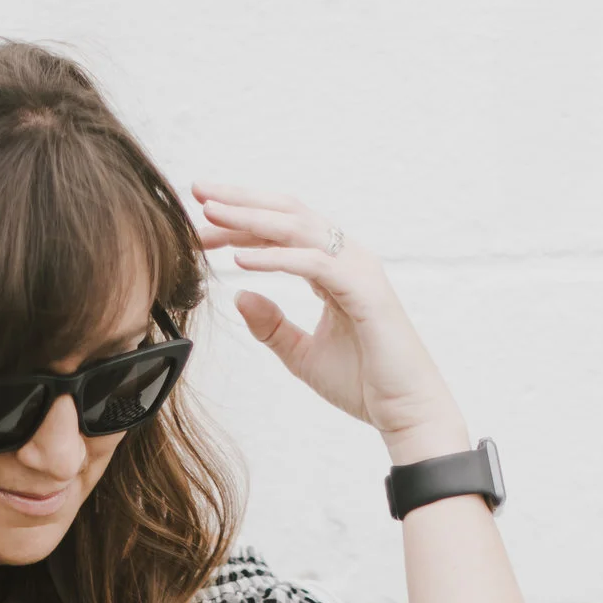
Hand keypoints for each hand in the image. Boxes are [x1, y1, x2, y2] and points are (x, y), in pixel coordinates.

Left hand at [192, 181, 470, 464]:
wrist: (405, 410)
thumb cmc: (364, 382)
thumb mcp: (302, 354)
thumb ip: (271, 326)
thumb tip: (239, 295)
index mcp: (332, 267)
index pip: (280, 231)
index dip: (239, 222)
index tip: (199, 221)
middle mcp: (346, 257)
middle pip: (287, 214)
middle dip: (240, 202)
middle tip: (197, 191)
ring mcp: (357, 269)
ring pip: (298, 229)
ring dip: (251, 219)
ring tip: (211, 214)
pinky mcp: (363, 290)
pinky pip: (313, 264)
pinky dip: (275, 258)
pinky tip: (240, 260)